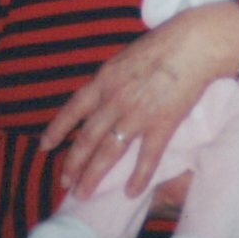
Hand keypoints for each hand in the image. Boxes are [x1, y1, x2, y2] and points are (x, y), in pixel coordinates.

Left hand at [39, 1, 238, 198]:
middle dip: (72, 164)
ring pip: (107, 153)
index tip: (45, 147)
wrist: (194, 44)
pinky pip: (146, 157)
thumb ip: (112, 78)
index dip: (57, 130)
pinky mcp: (161, 125)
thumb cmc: (164, 43)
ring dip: (92, 176)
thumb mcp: (125, 57)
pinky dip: (138, 177)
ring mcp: (136, 115)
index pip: (72, 110)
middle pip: (86, 139)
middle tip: (65, 183)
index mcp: (104, 81)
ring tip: (83, 194)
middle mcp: (114, 101)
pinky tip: (130, 192)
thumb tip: (103, 93)